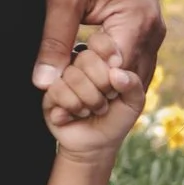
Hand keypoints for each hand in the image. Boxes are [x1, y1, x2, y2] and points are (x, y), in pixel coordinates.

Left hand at [35, 0, 162, 95]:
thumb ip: (54, 42)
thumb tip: (43, 84)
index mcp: (137, 22)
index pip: (115, 77)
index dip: (86, 90)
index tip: (56, 92)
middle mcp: (154, 29)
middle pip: (129, 82)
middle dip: (95, 91)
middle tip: (59, 93)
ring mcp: (153, 27)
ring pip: (133, 74)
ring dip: (103, 83)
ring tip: (70, 83)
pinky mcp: (145, 24)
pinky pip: (132, 59)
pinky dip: (110, 69)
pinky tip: (83, 68)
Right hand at [44, 40, 141, 157]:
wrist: (97, 142)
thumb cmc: (117, 117)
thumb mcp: (134, 101)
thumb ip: (133, 84)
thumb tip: (117, 75)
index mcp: (101, 57)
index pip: (100, 42)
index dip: (110, 62)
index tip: (117, 82)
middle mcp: (79, 61)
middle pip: (86, 58)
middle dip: (101, 86)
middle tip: (106, 99)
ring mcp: (62, 74)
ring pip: (72, 75)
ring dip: (88, 101)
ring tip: (92, 109)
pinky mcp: (49, 91)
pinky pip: (57, 90)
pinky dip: (73, 107)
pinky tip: (77, 114)